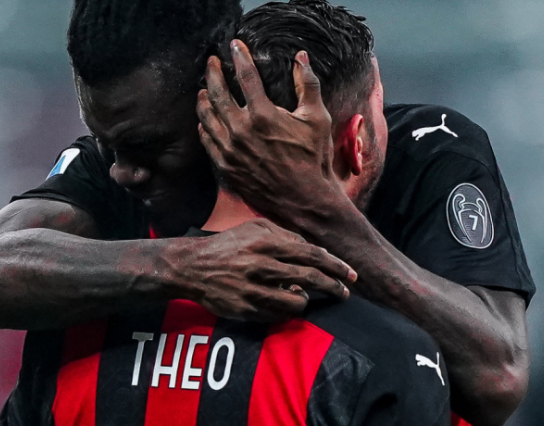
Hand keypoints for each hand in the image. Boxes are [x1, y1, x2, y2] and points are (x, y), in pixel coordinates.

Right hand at [172, 219, 355, 322]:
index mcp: (265, 242)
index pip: (311, 254)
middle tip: (345, 292)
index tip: (350, 275)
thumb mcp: (254, 228)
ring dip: (306, 299)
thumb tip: (311, 249)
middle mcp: (261, 265)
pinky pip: (278, 315)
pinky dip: (286, 310)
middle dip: (333, 286)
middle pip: (310, 278)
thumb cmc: (228, 245)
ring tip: (303, 296)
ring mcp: (253, 289)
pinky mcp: (245, 309)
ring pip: (297, 300)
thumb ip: (284, 234)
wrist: (192, 267)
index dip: (335, 266)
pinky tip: (283, 303)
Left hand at [196, 40, 345, 232]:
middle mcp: (241, 130)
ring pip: (207, 117)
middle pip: (218, 93)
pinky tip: (205, 120)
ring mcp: (230, 150)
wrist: (305, 200)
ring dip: (204, 99)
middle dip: (213, 73)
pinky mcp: (225, 166)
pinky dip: (204, 126)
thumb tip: (301, 57)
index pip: (246, 76)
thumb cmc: (314, 158)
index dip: (240, 57)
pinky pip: (207, 141)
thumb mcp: (317, 118)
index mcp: (264, 115)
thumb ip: (307, 84)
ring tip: (204, 89)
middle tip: (212, 61)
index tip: (235, 45)